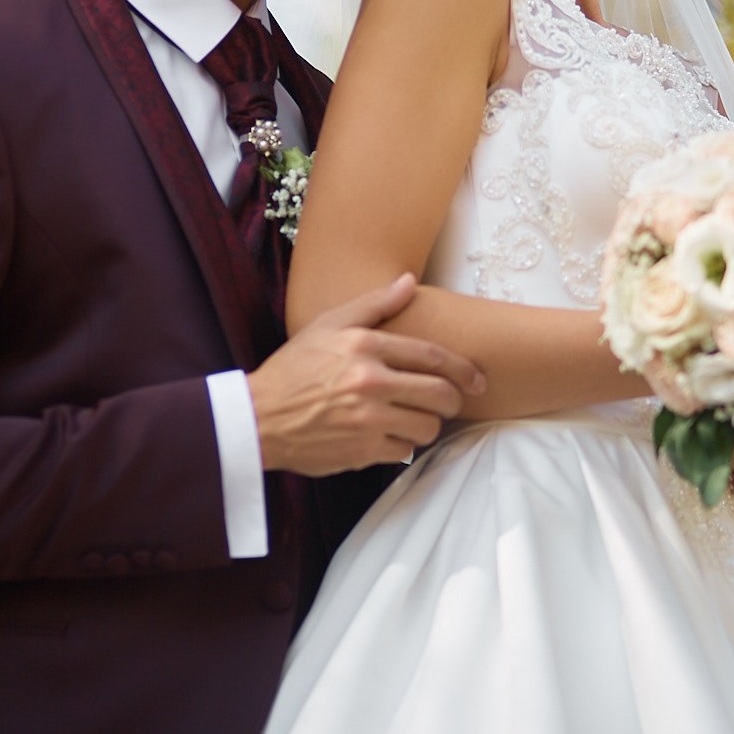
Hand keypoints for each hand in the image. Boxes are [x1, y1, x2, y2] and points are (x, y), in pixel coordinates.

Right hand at [249, 274, 486, 475]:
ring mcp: (367, 419)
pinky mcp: (361, 451)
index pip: (433, 356)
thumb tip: (410, 281)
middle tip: (451, 403)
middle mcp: (369, 381)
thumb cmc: (293, 368)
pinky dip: (401, 446)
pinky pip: (403, 451)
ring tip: (414, 419)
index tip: (477, 379)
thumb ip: (373, 304)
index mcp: (364, 346)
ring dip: (427, 425)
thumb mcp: (328, 325)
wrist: (257, 418)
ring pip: (427, 427)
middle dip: (453, 401)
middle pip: (439, 394)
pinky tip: (387, 436)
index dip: (463, 370)